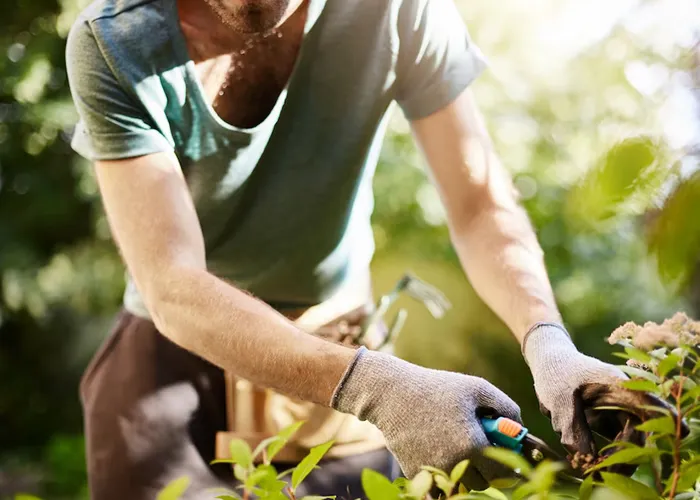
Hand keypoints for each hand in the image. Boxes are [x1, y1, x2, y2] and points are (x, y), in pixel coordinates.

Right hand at [331, 347, 520, 490]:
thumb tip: (520, 426)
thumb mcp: (476, 388)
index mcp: (473, 445)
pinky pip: (440, 485)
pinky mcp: (417, 474)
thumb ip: (505, 406)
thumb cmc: (437, 387)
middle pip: (483, 484)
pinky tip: (442, 451)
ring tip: (461, 449)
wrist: (391, 394)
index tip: (505, 453)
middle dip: (487, 470)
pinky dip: (445, 475)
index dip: (508, 464)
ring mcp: (434, 472)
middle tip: (482, 449)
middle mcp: (454, 464)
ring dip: (467, 474)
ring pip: (462, 487)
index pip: (503, 473)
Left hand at [523, 323, 682, 467]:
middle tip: (601, 472)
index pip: (650, 405)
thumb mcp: (559, 398)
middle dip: (625, 457)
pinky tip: (590, 465)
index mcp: (619, 386)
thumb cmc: (556, 373)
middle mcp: (625, 400)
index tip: (666, 440)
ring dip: (615, 460)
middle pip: (640, 433)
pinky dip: (606, 456)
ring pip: (629, 442)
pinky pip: (616, 443)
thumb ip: (572, 427)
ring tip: (592, 470)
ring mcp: (619, 411)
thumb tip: (585, 458)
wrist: (549, 361)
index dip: (663, 422)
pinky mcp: (610, 420)